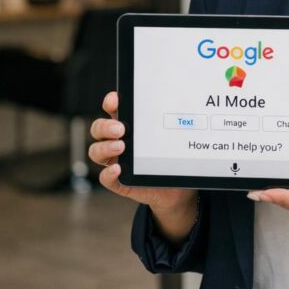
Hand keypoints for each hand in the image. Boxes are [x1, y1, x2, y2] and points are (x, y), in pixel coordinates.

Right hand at [89, 91, 197, 242]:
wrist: (177, 188)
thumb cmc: (171, 156)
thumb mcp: (172, 137)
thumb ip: (175, 123)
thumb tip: (192, 104)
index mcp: (129, 124)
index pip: (112, 109)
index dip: (110, 102)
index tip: (115, 100)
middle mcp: (117, 140)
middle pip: (98, 129)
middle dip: (105, 126)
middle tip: (120, 128)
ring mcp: (116, 160)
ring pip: (96, 151)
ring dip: (105, 147)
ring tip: (121, 147)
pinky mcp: (119, 181)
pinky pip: (105, 178)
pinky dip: (108, 173)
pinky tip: (117, 169)